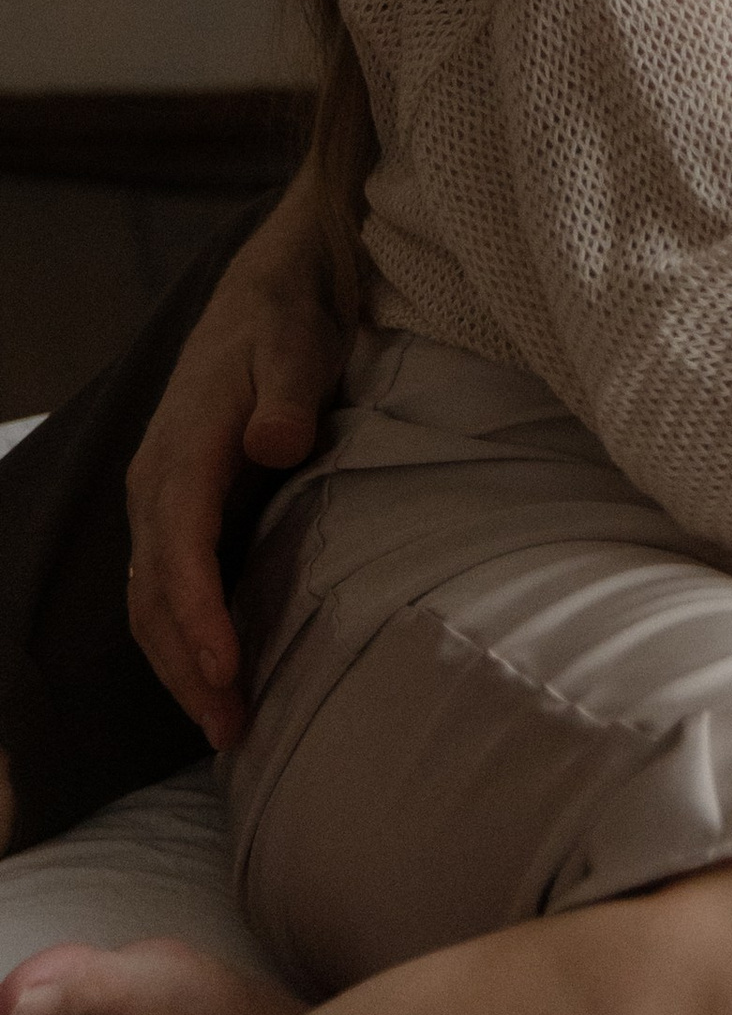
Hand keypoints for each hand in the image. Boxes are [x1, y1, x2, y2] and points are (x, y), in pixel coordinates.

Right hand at [124, 169, 350, 747]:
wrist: (272, 283)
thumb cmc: (288, 318)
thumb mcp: (297, 342)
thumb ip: (289, 392)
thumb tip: (275, 442)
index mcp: (180, 451)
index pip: (178, 549)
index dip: (198, 615)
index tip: (227, 669)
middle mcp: (156, 483)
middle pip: (153, 595)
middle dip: (186, 668)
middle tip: (232, 730)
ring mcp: (162, 498)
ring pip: (151, 602)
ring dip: (182, 666)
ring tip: (228, 724)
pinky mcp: (181, 506)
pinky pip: (166, 587)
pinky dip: (184, 638)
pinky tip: (220, 673)